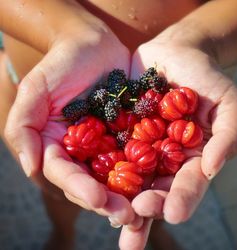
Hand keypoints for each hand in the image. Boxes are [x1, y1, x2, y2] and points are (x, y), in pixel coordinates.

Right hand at [4, 16, 136, 224]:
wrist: (93, 45)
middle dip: (108, 200)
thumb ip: (25, 125)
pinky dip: (148, 169)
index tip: (98, 198)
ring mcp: (108, 145)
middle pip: (93, 182)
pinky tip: (161, 181)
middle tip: (128, 215)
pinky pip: (139, 154)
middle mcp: (83, 152)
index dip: (79, 187)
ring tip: (146, 208)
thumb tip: (31, 166)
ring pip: (117, 176)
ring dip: (130, 194)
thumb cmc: (62, 64)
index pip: (65, 173)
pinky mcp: (129, 134)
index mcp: (59, 146)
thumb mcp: (37, 89)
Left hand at [119, 28, 236, 247]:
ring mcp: (139, 146)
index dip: (181, 199)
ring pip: (129, 178)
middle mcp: (162, 158)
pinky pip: (108, 150)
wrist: (174, 52)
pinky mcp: (119, 132)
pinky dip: (98, 166)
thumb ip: (227, 134)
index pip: (187, 185)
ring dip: (119, 198)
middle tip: (134, 217)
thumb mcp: (226, 101)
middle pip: (155, 189)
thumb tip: (212, 168)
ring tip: (108, 214)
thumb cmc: (204, 76)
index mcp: (189, 156)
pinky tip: (87, 181)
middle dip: (146, 207)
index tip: (172, 213)